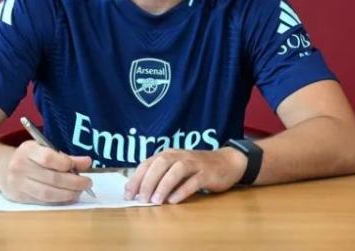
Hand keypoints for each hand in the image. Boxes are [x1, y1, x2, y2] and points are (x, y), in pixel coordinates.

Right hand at [0, 140, 93, 203]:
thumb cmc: (28, 157)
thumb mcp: (43, 149)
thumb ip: (66, 157)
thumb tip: (87, 162)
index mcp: (27, 150)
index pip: (48, 158)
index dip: (66, 163)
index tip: (82, 165)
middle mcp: (20, 167)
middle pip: (51, 178)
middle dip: (73, 183)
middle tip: (87, 183)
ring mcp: (18, 184)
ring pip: (47, 193)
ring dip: (67, 194)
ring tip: (79, 192)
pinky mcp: (19, 198)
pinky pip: (42, 202)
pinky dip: (57, 201)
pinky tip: (67, 198)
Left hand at [124, 148, 246, 204]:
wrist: (227, 162)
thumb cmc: (197, 168)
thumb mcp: (176, 168)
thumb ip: (160, 176)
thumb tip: (139, 191)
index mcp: (169, 154)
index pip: (149, 163)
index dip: (137, 178)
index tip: (128, 194)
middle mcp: (180, 156)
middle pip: (161, 163)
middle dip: (148, 181)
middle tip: (142, 198)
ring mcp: (195, 163)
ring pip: (177, 170)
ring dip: (164, 185)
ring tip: (155, 201)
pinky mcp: (207, 173)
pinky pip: (194, 181)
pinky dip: (182, 190)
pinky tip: (174, 200)